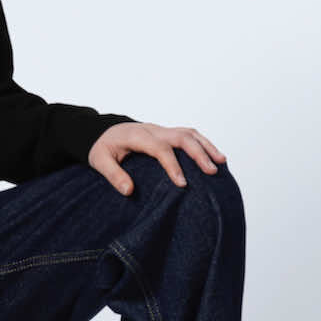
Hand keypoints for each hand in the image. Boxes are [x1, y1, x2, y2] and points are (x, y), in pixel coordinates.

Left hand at [88, 122, 226, 193]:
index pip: (159, 148)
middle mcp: (152, 130)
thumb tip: (129, 190)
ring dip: (206, 146)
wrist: (101, 131)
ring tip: (221, 162)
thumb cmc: (102, 148)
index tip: (182, 184)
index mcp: (137, 135)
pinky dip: (203, 144)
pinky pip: (188, 135)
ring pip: (189, 133)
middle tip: (212, 172)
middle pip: (181, 137)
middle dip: (198, 153)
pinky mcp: (166, 133)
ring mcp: (161, 130)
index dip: (172, 165)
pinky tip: (214, 156)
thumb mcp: (99, 161)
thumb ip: (113, 175)